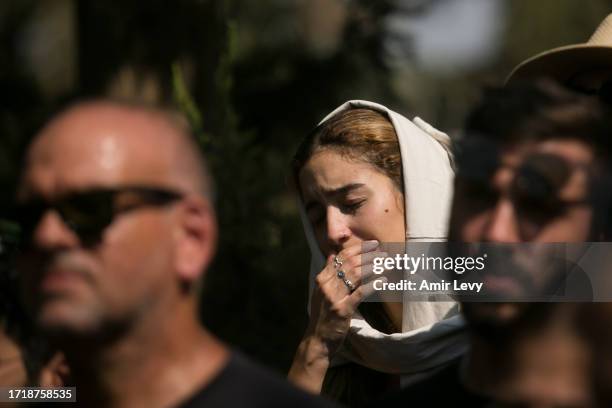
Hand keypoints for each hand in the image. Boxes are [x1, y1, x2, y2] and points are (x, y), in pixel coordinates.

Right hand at [307, 239, 386, 356]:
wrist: (317, 339)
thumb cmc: (322, 315)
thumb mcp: (321, 292)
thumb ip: (327, 273)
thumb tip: (331, 254)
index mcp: (322, 278)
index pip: (341, 256)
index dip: (358, 248)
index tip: (372, 244)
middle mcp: (326, 285)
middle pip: (350, 263)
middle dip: (368, 255)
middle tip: (383, 252)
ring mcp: (334, 297)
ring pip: (356, 274)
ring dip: (373, 267)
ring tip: (386, 263)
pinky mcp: (343, 309)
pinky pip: (360, 293)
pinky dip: (373, 285)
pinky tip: (383, 281)